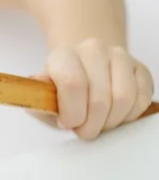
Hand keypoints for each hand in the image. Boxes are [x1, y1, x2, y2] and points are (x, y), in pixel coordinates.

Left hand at [31, 38, 154, 139]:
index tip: (67, 123)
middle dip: (91, 125)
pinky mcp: (140, 68)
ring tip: (97, 123)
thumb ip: (38, 99)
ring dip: (110, 122)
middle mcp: (92, 50)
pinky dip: (127, 116)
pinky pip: (141, 99)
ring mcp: (120, 56)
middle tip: (83, 130)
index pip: (72, 83)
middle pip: (99, 98)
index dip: (72, 113)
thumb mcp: (41, 98)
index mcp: (63, 55)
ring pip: (123, 99)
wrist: (82, 70)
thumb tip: (38, 93)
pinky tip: (113, 115)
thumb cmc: (60, 90)